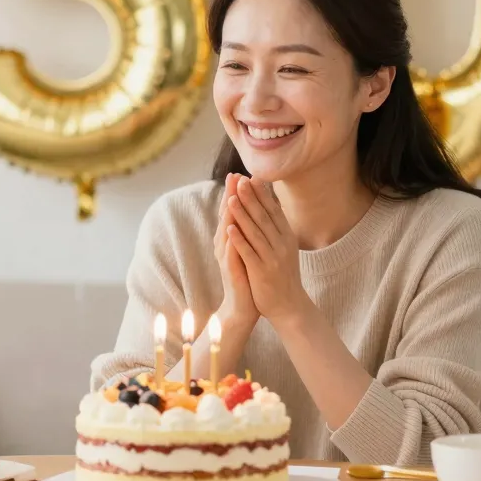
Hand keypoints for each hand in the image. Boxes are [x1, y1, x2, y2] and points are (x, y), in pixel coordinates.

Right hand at [214, 173, 257, 324]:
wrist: (244, 307)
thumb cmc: (249, 277)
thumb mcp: (250, 250)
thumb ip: (248, 232)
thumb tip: (255, 212)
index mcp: (232, 239)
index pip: (233, 211)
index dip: (236, 193)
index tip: (241, 173)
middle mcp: (225, 245)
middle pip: (226, 216)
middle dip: (230, 195)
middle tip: (233, 175)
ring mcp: (226, 257)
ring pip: (226, 230)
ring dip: (229, 213)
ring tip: (232, 195)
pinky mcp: (230, 270)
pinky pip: (230, 252)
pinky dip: (231, 239)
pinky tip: (232, 228)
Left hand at [226, 176, 309, 322]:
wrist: (288, 305)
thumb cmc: (281, 273)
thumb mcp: (283, 247)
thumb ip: (276, 227)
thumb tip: (269, 203)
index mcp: (286, 236)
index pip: (273, 209)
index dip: (261, 193)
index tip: (250, 176)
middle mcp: (282, 244)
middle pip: (264, 216)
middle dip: (251, 198)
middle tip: (239, 180)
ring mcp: (273, 257)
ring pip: (256, 232)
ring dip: (243, 214)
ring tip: (231, 198)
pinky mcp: (262, 271)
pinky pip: (249, 252)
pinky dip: (239, 240)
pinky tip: (229, 228)